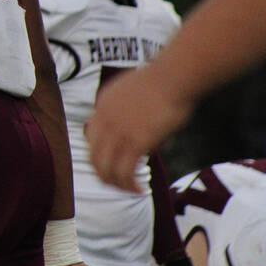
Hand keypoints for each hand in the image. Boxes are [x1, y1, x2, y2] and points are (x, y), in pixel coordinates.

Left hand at [85, 66, 193, 191]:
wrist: (173, 75)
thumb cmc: (166, 81)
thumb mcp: (137, 93)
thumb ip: (132, 111)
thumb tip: (142, 129)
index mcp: (103, 105)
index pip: (91, 137)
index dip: (101, 155)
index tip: (115, 164)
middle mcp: (104, 119)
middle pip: (93, 157)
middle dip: (104, 175)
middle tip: (119, 184)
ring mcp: (118, 131)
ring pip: (106, 168)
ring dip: (118, 184)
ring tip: (131, 190)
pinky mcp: (135, 141)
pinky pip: (125, 172)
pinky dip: (130, 185)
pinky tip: (141, 189)